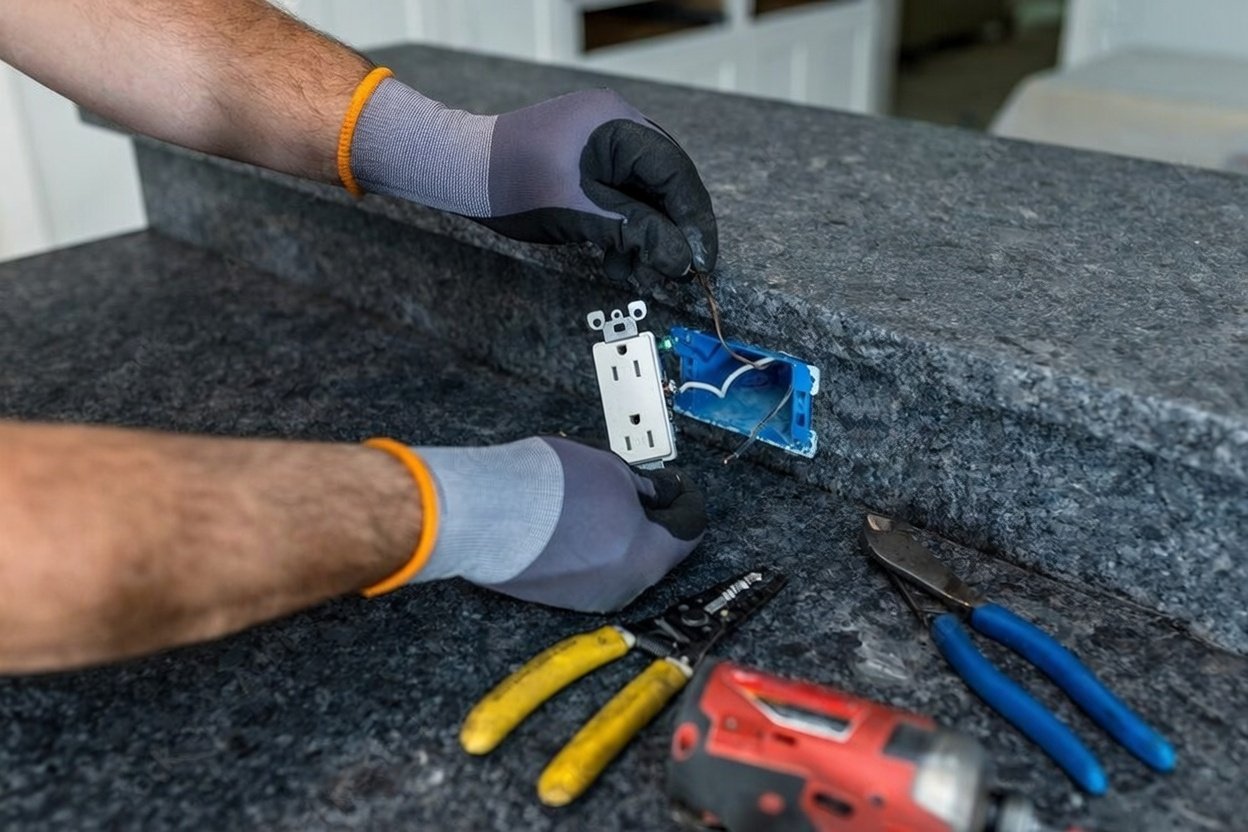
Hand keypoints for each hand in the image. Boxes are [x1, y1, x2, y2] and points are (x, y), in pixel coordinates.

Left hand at [349, 80, 717, 288]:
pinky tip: (615, 256)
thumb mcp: (579, 214)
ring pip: (645, 191)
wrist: (457, 169)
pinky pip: (622, 192)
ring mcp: (601, 139)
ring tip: (633, 269)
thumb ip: (635, 234)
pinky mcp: (588, 158)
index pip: (675, 173)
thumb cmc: (510, 183)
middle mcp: (615, 123)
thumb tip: (682, 261)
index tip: (701, 262)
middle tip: (678, 272)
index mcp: (617, 123)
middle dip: (671, 230)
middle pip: (665, 182)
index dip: (693, 220)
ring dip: (646, 233)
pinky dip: (624, 225)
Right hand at [409, 437, 705, 611]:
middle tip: (638, 489)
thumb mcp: (612, 469)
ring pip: (620, 563)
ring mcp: (589, 597)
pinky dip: (588, 549)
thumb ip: (645, 487)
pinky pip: (589, 572)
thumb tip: (656, 493)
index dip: (687, 502)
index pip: (689, 533)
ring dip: (617, 535)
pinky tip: (569, 523)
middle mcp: (624, 587)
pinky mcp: (558, 598)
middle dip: (650, 520)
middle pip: (655, 552)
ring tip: (592, 501)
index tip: (678, 487)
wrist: (483, 511)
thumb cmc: (546, 487)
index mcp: (648, 557)